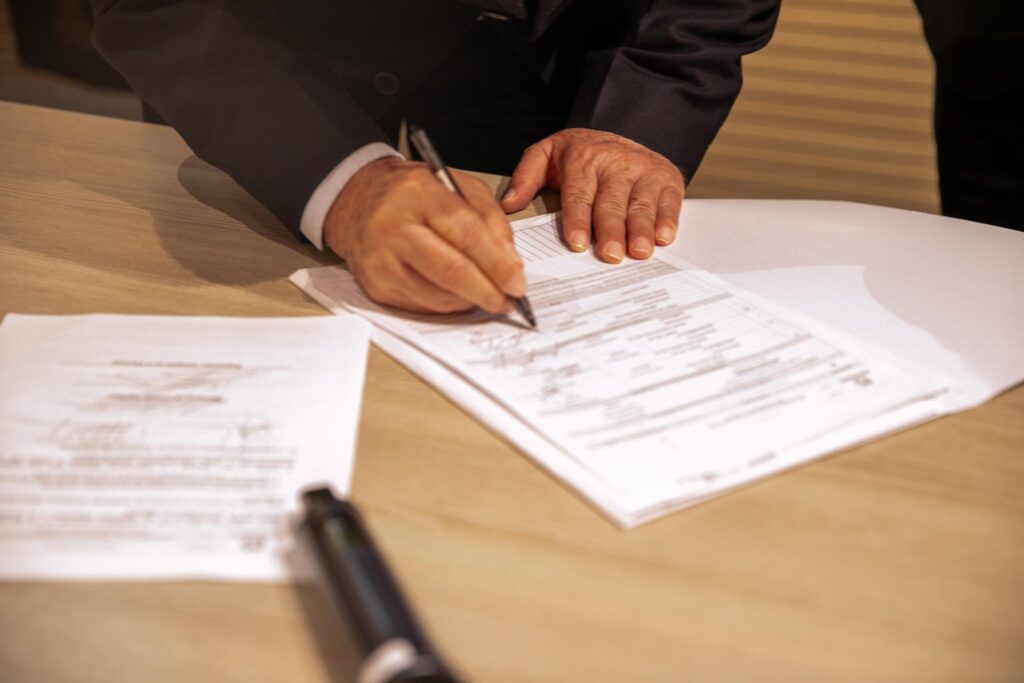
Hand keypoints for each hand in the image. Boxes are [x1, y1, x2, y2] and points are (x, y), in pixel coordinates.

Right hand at [324, 157, 525, 313]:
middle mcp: (393, 227)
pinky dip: (448, 305)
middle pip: (450, 270)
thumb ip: (489, 218)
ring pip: (438, 295)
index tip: (518, 283)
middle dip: (487, 292)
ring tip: (486, 295)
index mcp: (418, 193)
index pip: (466, 233)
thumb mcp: (456, 186)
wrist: (357, 201)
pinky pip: (422, 305)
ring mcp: (380, 260)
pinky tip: (458, 295)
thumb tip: (510, 263)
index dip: (497, 264)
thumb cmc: (411, 194)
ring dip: (470, 301)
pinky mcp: (374, 286)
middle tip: (509, 302)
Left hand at [501, 128, 684, 263]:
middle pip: (611, 202)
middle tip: (610, 254)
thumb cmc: (580, 154)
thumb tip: (508, 204)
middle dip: (611, 229)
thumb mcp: (547, 154)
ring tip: (639, 251)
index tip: (578, 243)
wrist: (621, 129)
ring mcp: (643, 170)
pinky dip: (668, 219)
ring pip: (641, 204)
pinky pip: (668, 200)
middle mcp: (615, 163)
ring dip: (641, 229)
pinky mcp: (666, 178)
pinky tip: (663, 237)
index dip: (578, 220)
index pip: (579, 194)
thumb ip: (526, 176)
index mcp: (582, 159)